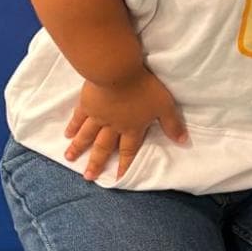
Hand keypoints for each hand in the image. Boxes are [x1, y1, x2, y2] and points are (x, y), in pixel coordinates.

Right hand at [65, 70, 187, 180]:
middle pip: (104, 147)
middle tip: (87, 177)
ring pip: (87, 135)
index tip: (116, 179)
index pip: (128, 150)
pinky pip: (79, 118)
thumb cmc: (143, 88)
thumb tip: (184, 142)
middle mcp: (112, 126)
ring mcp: (97, 115)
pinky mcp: (87, 103)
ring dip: (79, 148)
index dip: (124, 164)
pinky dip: (73, 127)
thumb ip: (172, 125)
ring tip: (69, 159)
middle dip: (96, 162)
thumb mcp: (164, 106)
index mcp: (131, 128)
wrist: (117, 71)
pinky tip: (67, 134)